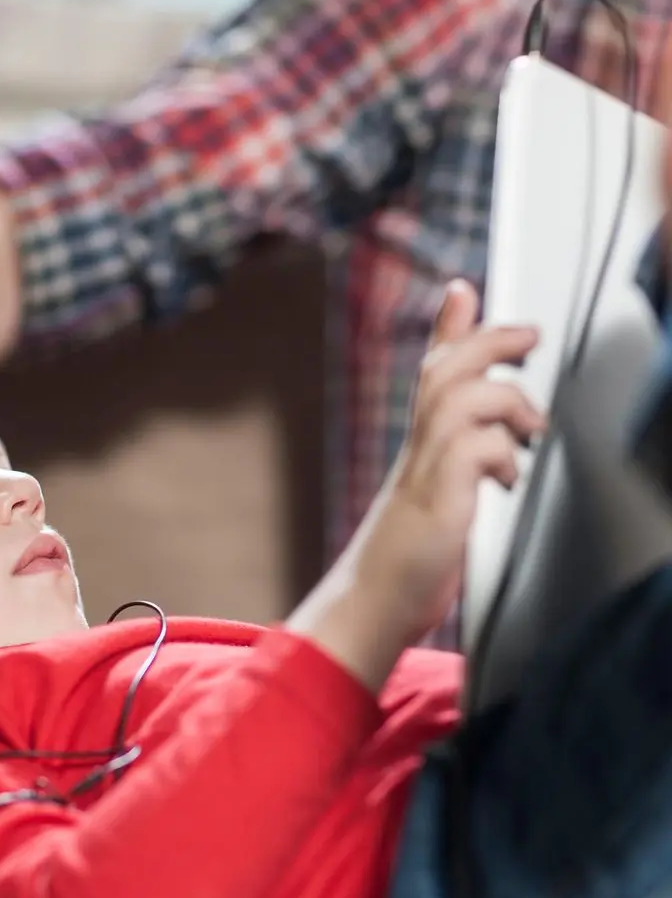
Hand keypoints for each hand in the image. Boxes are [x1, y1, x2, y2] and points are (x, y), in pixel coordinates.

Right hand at [288, 280, 544, 691]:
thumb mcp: (435, 505)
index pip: (431, 374)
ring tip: (529, 426)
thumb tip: (487, 448)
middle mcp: (417, 453)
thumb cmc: (402, 564)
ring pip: (460, 397)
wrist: (368, 606)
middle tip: (527, 333)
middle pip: (444, 370)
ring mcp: (424, 474)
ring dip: (506, 400)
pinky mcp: (437, 502)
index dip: (448, 327)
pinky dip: (501, 453)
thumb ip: (457, 468)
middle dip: (489, 338)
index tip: (462, 290)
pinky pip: (473, 448)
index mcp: (419, 450)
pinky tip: (507, 477)